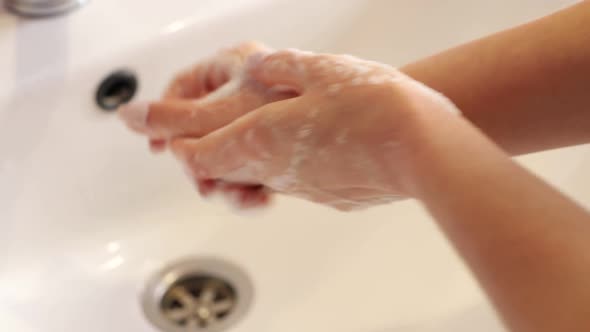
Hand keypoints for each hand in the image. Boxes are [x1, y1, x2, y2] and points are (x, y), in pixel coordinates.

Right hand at [119, 42, 295, 207]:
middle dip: (201, 162)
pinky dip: (250, 186)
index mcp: (232, 67)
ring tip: (237, 194)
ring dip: (225, 181)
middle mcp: (248, 92)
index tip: (156, 147)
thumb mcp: (221, 116)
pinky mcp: (283, 146)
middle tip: (205, 181)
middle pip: (203, 129)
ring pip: (227, 152)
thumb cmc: (296, 110)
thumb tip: (127, 114)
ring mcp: (266, 121)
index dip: (164, 120)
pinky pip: (254, 166)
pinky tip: (259, 198)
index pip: (182, 90)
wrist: (363, 135)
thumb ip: (173, 119)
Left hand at [169, 49, 459, 210]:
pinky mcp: (327, 194)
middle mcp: (275, 170)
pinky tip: (290, 145)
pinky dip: (270, 164)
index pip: (195, 148)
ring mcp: (302, 186)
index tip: (146, 124)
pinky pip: (285, 180)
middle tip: (180, 133)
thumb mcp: (320, 70)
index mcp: (262, 138)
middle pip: (216, 169)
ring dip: (233, 159)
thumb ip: (280, 68)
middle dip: (194, 151)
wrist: (424, 150)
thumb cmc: (375, 108)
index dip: (166, 133)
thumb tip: (256, 66)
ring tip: (235, 137)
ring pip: (249, 177)